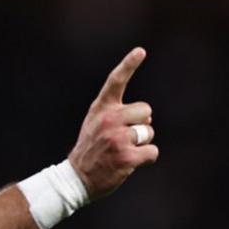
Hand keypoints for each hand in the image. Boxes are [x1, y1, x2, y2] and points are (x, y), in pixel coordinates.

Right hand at [68, 47, 158, 200]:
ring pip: (149, 133)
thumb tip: (146, 117)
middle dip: (142, 124)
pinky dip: (146, 159)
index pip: (116, 81)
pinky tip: (130, 163)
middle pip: (146, 111)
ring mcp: (117, 138)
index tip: (140, 51)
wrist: (76, 177)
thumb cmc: (91, 149)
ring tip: (123, 151)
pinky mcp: (126, 157)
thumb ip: (115, 113)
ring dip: (142, 144)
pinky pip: (152, 152)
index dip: (129, 64)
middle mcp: (108, 119)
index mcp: (100, 108)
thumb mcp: (95, 123)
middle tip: (125, 137)